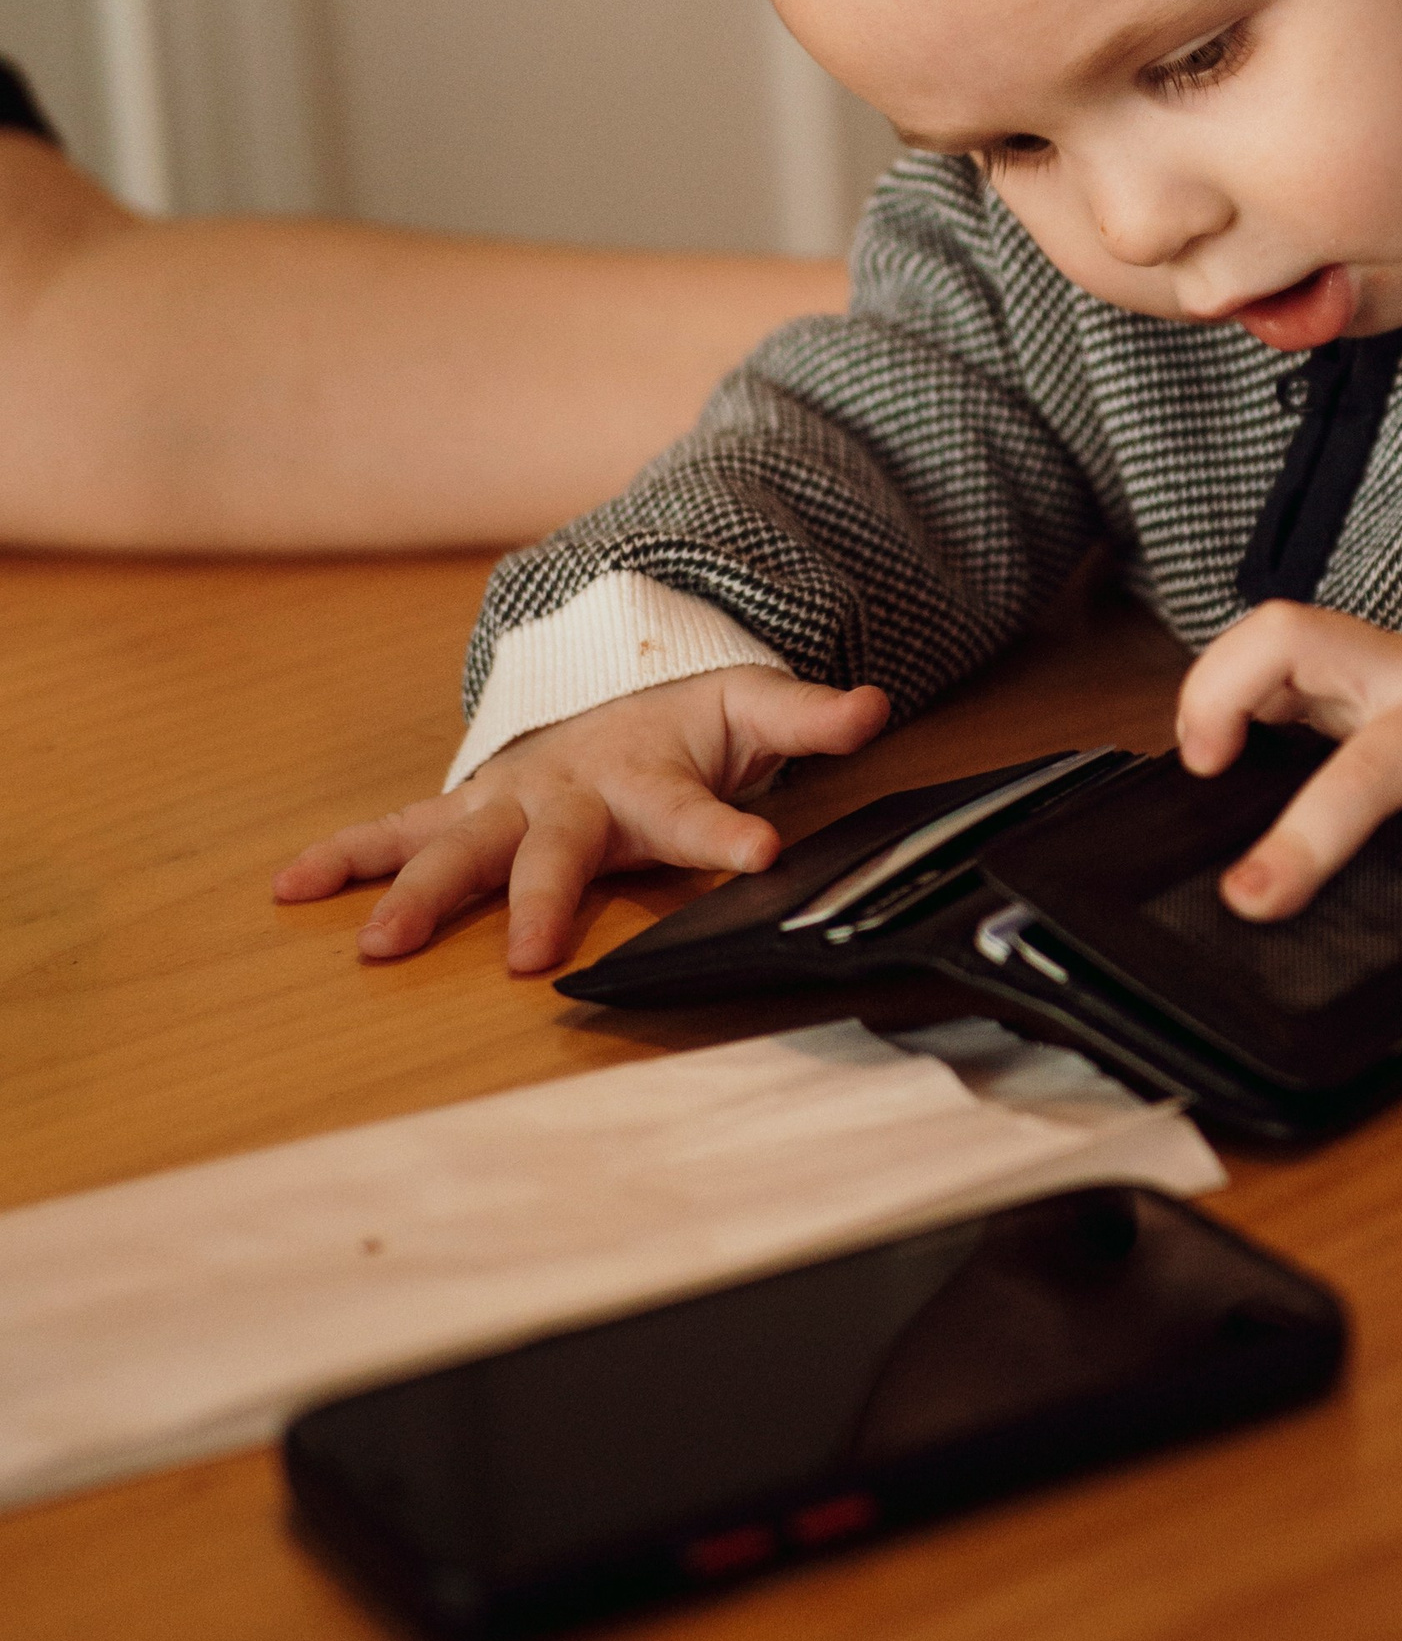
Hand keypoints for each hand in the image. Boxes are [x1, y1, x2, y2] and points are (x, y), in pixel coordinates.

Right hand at [272, 666, 889, 972]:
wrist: (612, 686)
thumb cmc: (686, 719)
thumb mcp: (756, 710)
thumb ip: (811, 718)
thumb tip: (876, 705)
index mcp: (651, 778)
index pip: (695, 811)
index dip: (727, 836)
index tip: (762, 856)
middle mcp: (571, 794)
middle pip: (555, 850)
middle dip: (539, 899)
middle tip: (525, 954)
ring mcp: (510, 803)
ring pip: (457, 847)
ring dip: (414, 893)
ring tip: (375, 944)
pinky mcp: (467, 812)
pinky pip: (396, 832)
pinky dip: (340, 856)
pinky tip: (286, 886)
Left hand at [1176, 605, 1401, 1011]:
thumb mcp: (1357, 687)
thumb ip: (1291, 712)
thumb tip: (1203, 790)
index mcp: (1361, 661)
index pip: (1282, 638)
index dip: (1224, 689)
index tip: (1202, 760)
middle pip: (1354, 757)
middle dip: (1301, 835)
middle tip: (1247, 898)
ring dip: (1363, 868)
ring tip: (1338, 941)